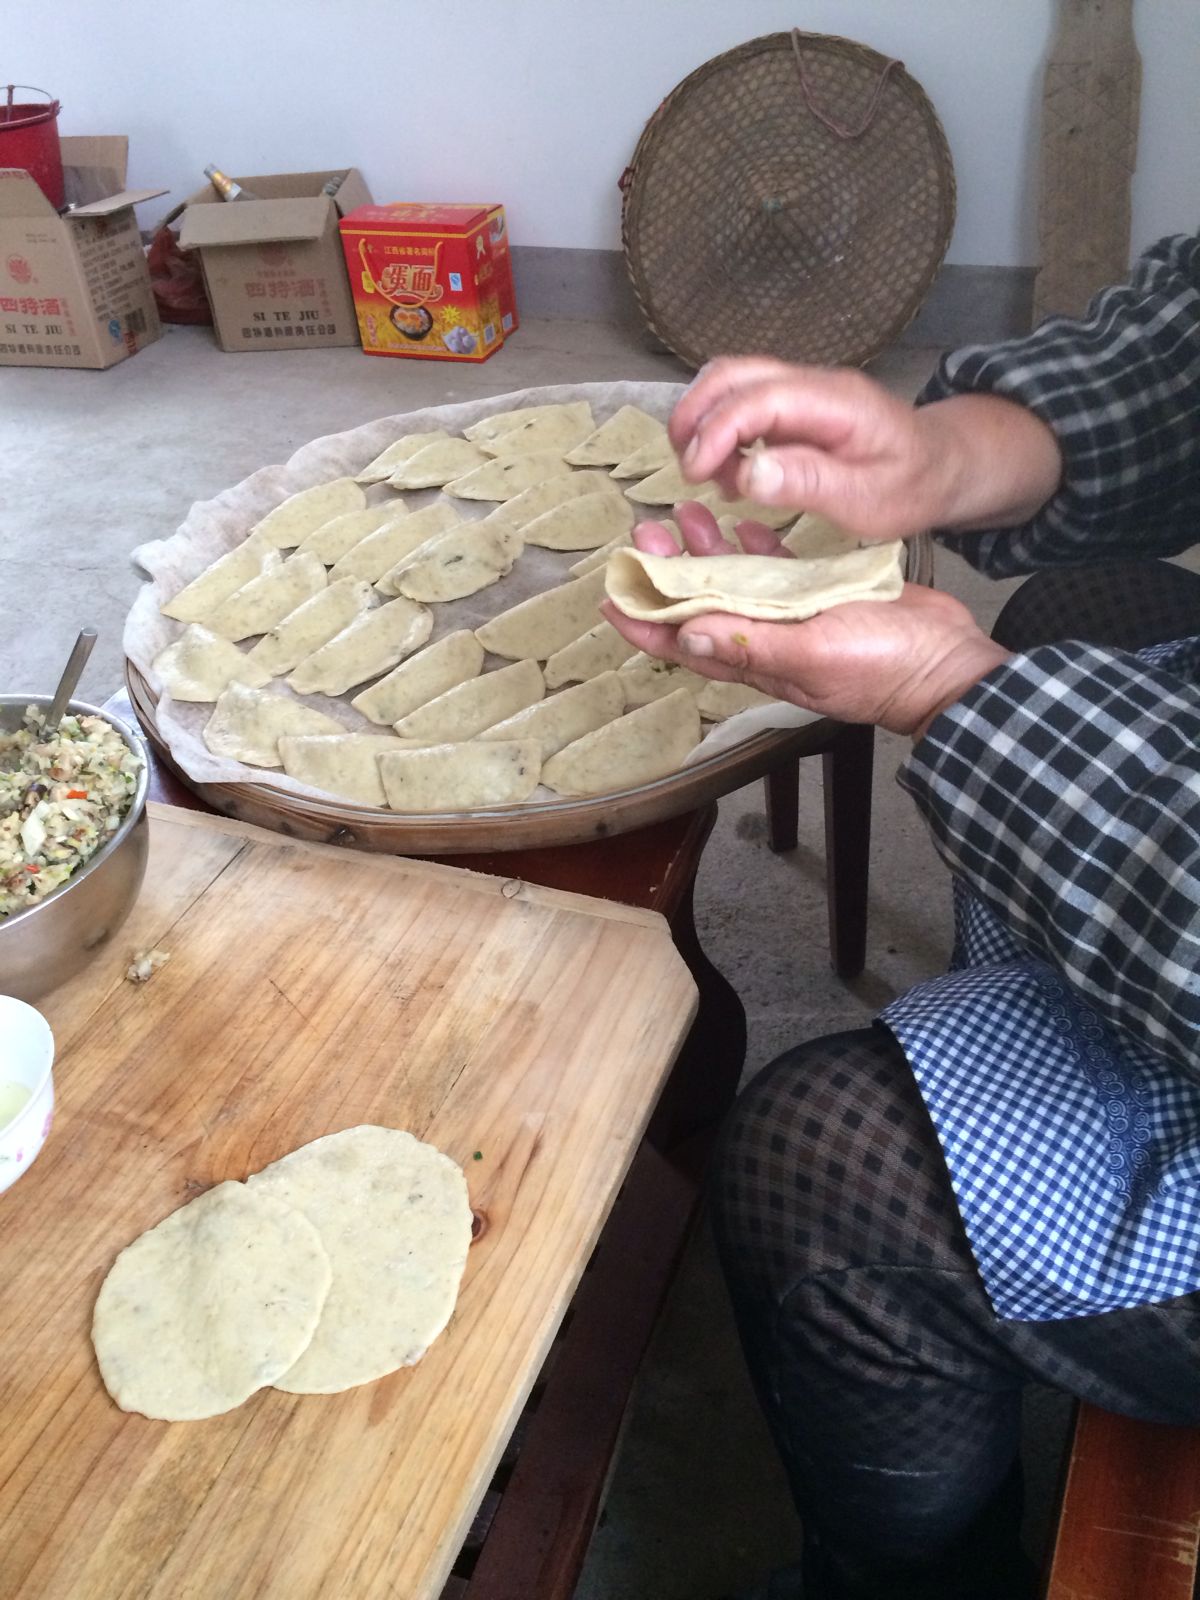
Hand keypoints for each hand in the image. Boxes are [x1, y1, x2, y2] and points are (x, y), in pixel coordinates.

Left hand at [602, 503, 1011, 739]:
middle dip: (668, 572)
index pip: (682, 644)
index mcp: (756, 659)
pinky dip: (758, 548)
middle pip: (701, 605)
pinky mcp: (824, 597)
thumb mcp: (811, 652)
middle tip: (646, 531)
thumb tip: (684, 634)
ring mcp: (795, 618)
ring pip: (735, 583)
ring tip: (684, 514)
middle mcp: (766, 640)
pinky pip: (779, 571)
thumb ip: (748, 643)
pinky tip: (743, 524)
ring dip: (706, 552)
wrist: (946, 664)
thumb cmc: (882, 667)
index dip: (644, 622)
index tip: (612, 596)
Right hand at [670, 356, 1062, 539]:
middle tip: (686, 468)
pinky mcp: (794, 405)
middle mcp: (813, 383)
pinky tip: (729, 473)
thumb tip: (747, 474)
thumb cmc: (910, 486)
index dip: (718, 430)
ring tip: (704, 473)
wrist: (942, 465)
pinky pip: (744, 401)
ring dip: (704, 419)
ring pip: (732, 381)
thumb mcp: (867, 500)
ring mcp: (802, 389)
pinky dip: (721, 430)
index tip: (696, 472)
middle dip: (696, 414)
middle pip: (734, 372)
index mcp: (835, 402)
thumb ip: (808, 483)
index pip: (759, 398)